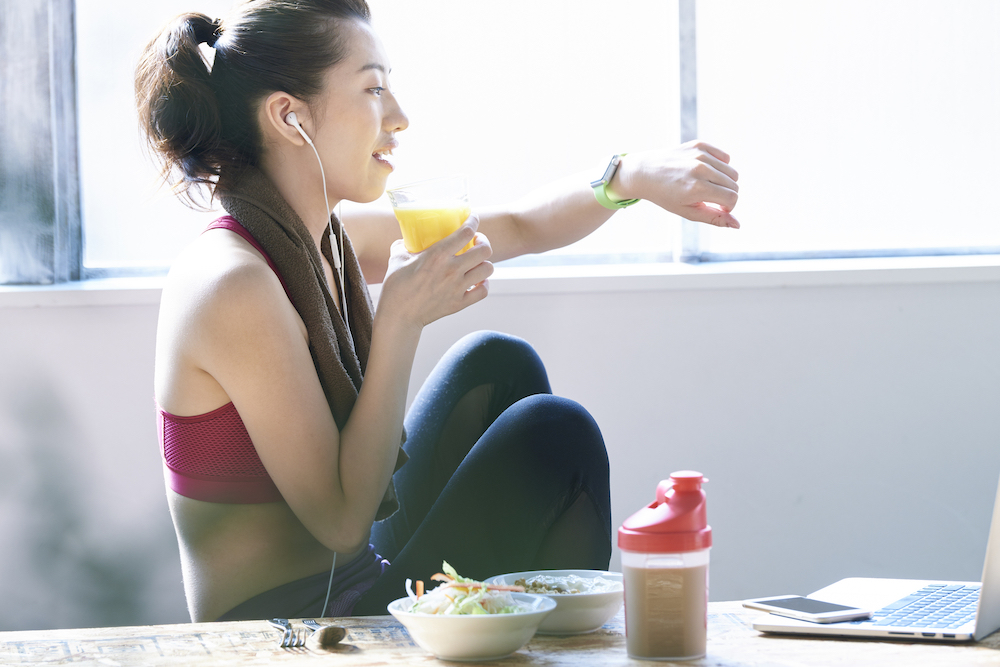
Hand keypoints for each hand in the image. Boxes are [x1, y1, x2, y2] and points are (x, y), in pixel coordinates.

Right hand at [379, 212, 493, 327]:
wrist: (399, 316)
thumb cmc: (396, 286)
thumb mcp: (397, 258)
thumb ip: (404, 245)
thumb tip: (407, 239)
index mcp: (437, 255)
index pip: (466, 232)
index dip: (473, 221)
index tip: (473, 218)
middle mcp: (452, 270)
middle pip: (484, 250)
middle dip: (483, 242)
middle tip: (476, 242)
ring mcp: (458, 288)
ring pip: (488, 269)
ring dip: (484, 262)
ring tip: (477, 262)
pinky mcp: (459, 303)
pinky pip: (484, 291)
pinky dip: (484, 284)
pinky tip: (477, 281)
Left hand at [613, 141, 739, 228]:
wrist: (644, 173)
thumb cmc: (665, 196)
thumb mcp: (688, 212)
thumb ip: (714, 218)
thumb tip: (738, 225)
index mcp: (697, 188)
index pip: (732, 198)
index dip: (728, 207)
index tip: (716, 207)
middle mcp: (700, 169)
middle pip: (734, 185)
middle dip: (726, 195)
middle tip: (708, 198)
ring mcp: (700, 155)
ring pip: (731, 172)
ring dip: (723, 182)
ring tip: (706, 185)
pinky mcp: (699, 145)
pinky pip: (725, 157)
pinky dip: (720, 166)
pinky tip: (705, 172)